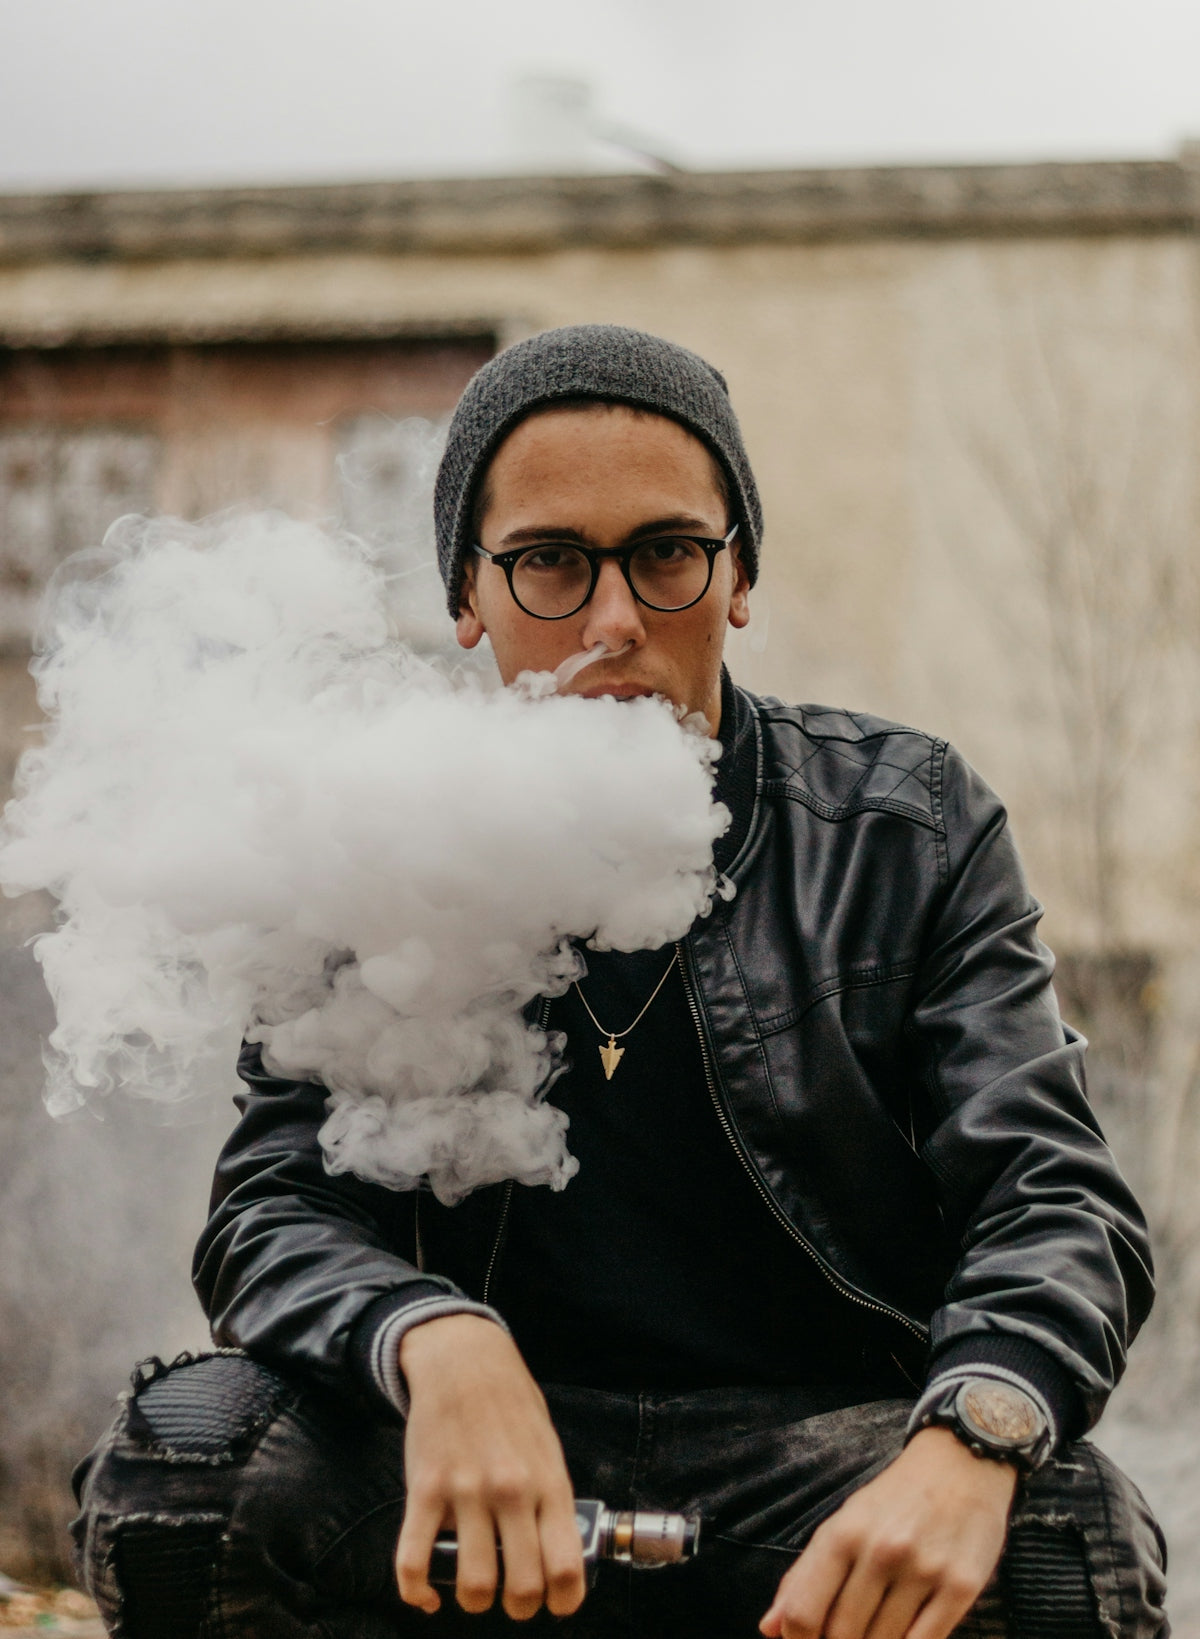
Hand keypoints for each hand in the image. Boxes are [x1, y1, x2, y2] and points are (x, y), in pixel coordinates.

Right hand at [394, 1314, 585, 1620]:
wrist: (464, 1360)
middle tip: (512, 1600)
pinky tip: (428, 1595)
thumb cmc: (512, 1406)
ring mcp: (466, 1491)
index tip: (554, 1604)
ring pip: (473, 1584)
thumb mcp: (549, 1448)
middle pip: (522, 1586)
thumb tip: (559, 1557)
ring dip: (474, 1601)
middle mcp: (511, 1491)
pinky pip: (414, 1561)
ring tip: (475, 1591)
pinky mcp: (426, 1488)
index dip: (563, 1601)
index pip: (567, 1567)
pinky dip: (418, 1592)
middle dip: (519, 1608)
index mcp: (549, 1482)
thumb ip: (554, 1500)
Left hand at [760, 1427, 1016, 1638]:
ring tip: (875, 1631)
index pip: (803, 1611)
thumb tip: (769, 1629)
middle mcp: (880, 1550)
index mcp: (843, 1533)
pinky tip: (904, 1637)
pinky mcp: (961, 1586)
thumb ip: (804, 1576)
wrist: (960, 1463)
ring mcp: (923, 1569)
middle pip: (842, 1635)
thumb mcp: (844, 1523)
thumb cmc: (894, 1500)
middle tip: (844, 1636)